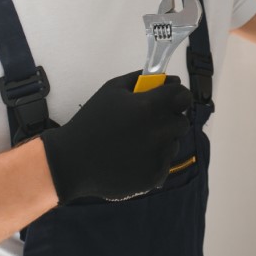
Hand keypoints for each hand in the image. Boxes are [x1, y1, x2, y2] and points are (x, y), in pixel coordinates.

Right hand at [39, 70, 191, 202]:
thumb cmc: (91, 122)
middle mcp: (157, 132)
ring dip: (162, 140)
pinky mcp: (154, 177)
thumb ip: (142, 78)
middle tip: (148, 121)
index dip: (178, 95)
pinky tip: (132, 157)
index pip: (183, 95)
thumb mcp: (112, 89)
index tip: (170, 98)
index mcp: (148, 107)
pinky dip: (154, 159)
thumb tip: (167, 78)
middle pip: (182, 121)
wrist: (72, 161)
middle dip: (169, 118)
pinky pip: (164, 162)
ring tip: (134, 142)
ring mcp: (157, 157)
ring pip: (174, 143)